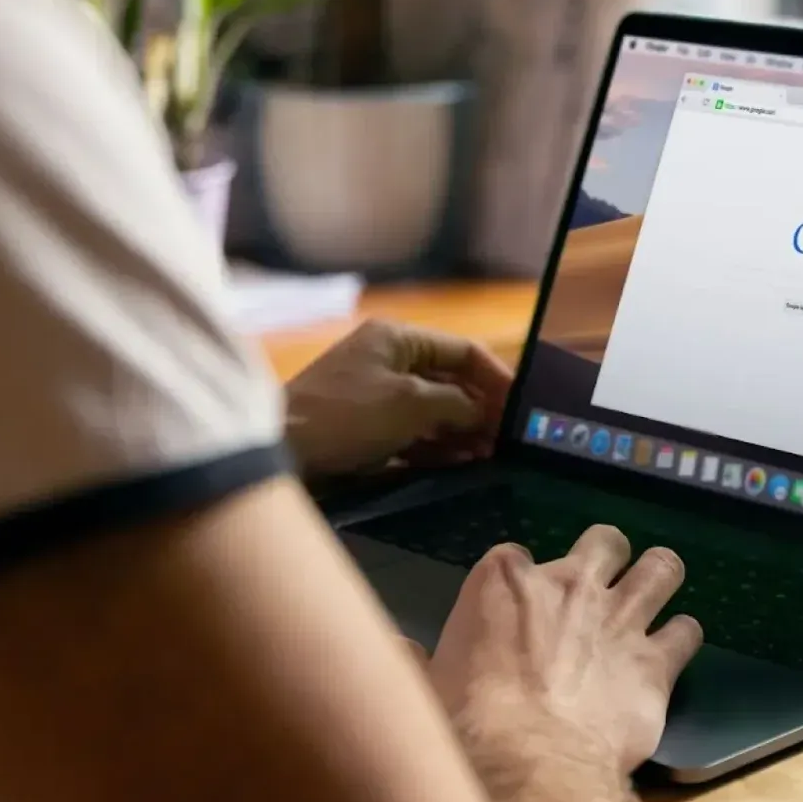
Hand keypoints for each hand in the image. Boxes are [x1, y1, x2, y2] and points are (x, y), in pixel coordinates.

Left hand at [285, 319, 513, 478]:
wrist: (282, 448)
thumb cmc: (348, 415)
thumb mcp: (411, 404)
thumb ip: (457, 404)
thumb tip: (485, 412)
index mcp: (398, 339)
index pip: (463, 350)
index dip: (497, 377)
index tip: (520, 407)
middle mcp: (389, 360)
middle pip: (450, 381)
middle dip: (481, 409)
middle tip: (508, 439)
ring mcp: (377, 395)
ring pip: (433, 411)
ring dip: (462, 432)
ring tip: (490, 455)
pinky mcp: (367, 428)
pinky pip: (413, 433)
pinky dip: (437, 446)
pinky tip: (461, 462)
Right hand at [427, 527, 703, 773]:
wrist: (529, 764)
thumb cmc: (465, 723)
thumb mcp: (423, 685)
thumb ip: (413, 659)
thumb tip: (392, 647)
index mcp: (503, 581)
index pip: (515, 555)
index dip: (520, 581)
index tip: (518, 608)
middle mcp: (569, 585)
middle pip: (604, 542)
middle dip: (606, 557)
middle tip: (601, 585)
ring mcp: (620, 619)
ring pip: (661, 569)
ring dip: (659, 577)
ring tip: (656, 592)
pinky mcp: (657, 663)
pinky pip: (687, 631)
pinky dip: (681, 638)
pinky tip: (673, 651)